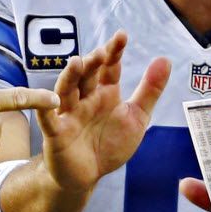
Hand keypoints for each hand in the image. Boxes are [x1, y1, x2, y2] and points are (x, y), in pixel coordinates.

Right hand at [35, 31, 170, 191]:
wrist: (88, 176)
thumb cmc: (110, 144)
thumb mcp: (137, 117)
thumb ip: (150, 90)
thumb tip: (164, 59)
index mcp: (106, 93)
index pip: (109, 67)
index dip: (114, 52)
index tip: (121, 35)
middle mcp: (86, 99)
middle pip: (87, 75)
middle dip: (92, 62)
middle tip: (101, 52)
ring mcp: (69, 114)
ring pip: (67, 91)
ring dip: (70, 76)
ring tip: (77, 62)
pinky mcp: (56, 133)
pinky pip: (48, 119)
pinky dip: (45, 108)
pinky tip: (49, 99)